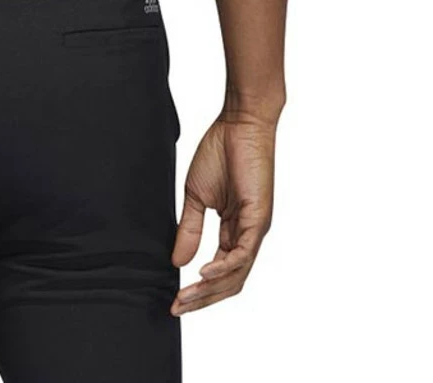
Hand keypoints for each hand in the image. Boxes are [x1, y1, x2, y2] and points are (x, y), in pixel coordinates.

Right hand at [170, 112, 275, 314]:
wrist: (239, 124)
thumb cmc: (221, 152)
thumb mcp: (196, 196)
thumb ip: (189, 229)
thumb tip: (178, 261)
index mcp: (235, 230)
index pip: (219, 272)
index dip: (198, 290)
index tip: (174, 299)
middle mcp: (249, 235)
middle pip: (229, 281)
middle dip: (202, 299)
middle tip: (177, 307)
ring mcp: (256, 229)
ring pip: (236, 273)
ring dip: (210, 290)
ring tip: (185, 297)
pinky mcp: (259, 218)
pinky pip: (243, 253)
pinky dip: (223, 267)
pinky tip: (203, 273)